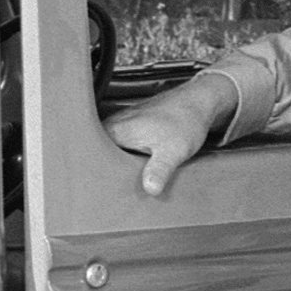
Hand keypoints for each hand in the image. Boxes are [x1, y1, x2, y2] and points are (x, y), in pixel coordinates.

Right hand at [103, 73, 234, 196]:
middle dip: (105, 173)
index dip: (96, 176)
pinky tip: (135, 164)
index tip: (102, 189)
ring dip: (116, 165)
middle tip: (113, 189)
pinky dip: (125, 156)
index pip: (91, 158)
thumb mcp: (173, 151)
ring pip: (109, 151)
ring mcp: (121, 124)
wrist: (198, 101)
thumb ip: (160, 170)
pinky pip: (120, 146)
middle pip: (99, 156)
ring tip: (125, 177)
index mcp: (116, 130)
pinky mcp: (130, 126)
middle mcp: (114, 125)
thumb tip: (150, 188)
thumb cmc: (186, 120)